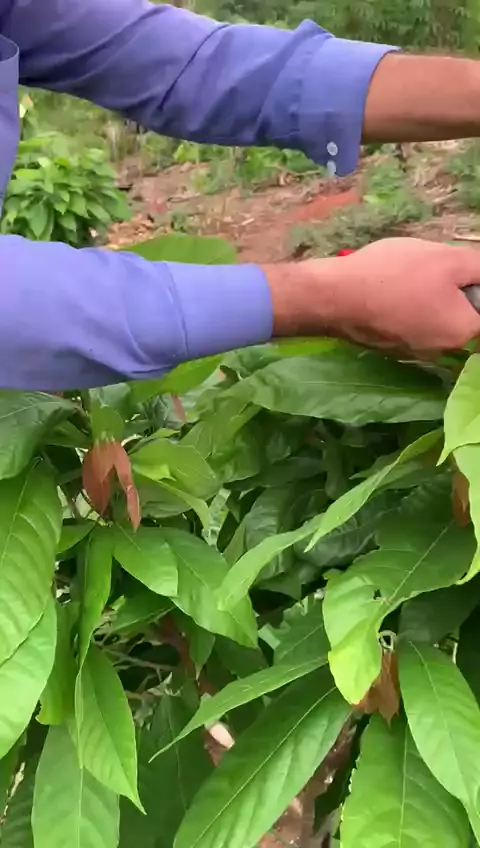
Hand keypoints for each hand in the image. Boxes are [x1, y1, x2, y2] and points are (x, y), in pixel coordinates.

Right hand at [266, 239, 479, 353]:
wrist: (335, 297)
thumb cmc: (394, 275)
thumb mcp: (446, 258)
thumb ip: (479, 268)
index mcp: (463, 330)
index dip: (475, 290)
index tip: (461, 271)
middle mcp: (442, 348)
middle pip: (462, 314)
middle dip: (454, 289)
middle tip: (433, 265)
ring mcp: (414, 350)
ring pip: (434, 317)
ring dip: (429, 297)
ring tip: (407, 274)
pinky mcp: (392, 346)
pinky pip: (411, 323)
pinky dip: (407, 306)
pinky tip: (390, 287)